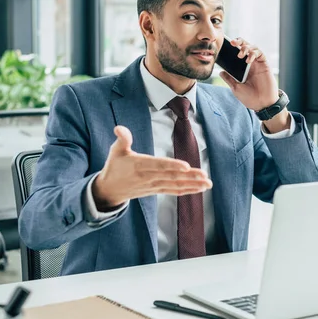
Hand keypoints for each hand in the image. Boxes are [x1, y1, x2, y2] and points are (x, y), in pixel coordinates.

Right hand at [92, 126, 212, 209]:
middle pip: (171, 176)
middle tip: (205, 175)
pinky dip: (187, 190)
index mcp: (139, 165)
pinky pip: (174, 191)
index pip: (158, 165)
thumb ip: (122, 139)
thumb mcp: (115, 151)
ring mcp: (154, 185)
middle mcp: (148, 177)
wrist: (109, 190)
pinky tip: (200, 189)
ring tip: (208, 183)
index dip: (172, 166)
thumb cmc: (115, 166)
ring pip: (175, 185)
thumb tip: (119, 128)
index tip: (186, 166)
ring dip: (193, 185)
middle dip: (190, 176)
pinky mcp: (157, 190)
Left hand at [219, 38, 278, 110]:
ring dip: (246, 47)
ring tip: (241, 54)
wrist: (262, 104)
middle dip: (239, 41)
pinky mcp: (265, 64)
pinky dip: (254, 53)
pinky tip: (248, 60)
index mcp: (242, 69)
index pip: (236, 54)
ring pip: (253, 47)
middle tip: (232, 43)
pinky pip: (260, 53)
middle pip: (244, 46)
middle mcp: (250, 64)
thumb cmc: (250, 98)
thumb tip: (220, 72)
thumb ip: (229, 79)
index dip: (231, 48)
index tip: (224, 45)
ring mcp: (257, 63)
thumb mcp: (236, 88)